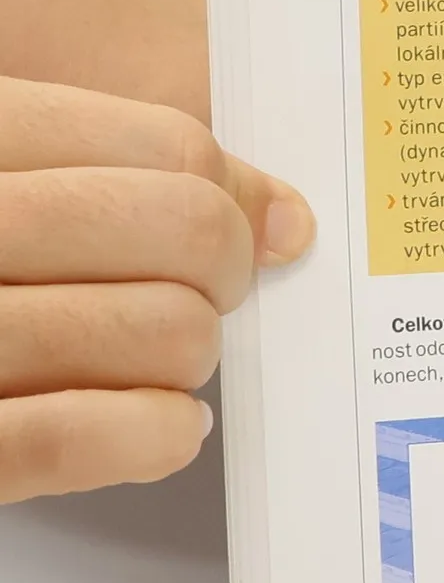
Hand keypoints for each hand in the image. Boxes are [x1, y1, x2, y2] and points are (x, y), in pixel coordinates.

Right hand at [0, 76, 314, 501]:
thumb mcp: (3, 183)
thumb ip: (102, 174)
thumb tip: (278, 217)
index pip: (163, 146)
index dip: (235, 194)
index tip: (255, 226)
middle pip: (183, 232)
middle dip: (223, 274)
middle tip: (204, 295)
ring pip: (162, 333)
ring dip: (186, 358)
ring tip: (150, 361)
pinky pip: (79, 436)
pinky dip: (154, 434)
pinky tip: (159, 425)